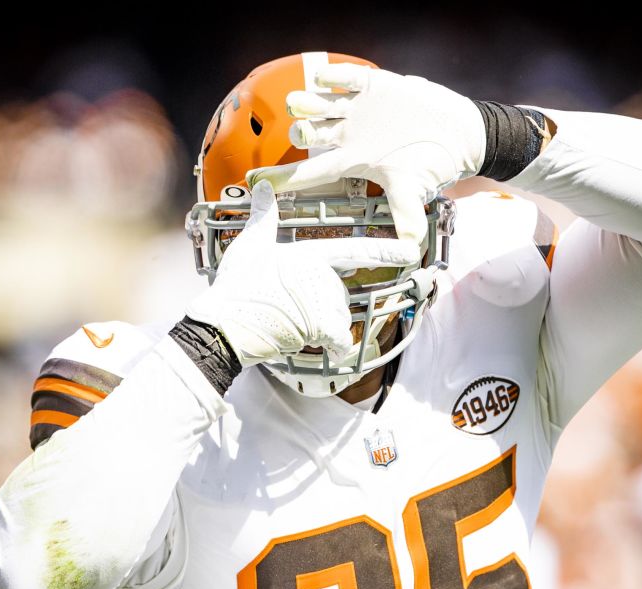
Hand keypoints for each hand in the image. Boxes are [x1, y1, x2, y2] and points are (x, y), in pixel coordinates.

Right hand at [185, 181, 420, 365]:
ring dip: (320, 325)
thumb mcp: (250, 244)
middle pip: (338, 293)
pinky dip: (335, 348)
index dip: (388, 250)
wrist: (226, 323)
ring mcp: (325, 303)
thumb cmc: (238, 284)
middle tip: (286, 307)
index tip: (414, 250)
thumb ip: (263, 216)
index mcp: (311, 254)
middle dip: (319, 304)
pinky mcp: (323, 329)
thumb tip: (261, 186)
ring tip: (288, 322)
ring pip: (338, 317)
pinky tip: (324, 349)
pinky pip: (340, 341)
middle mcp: (324, 277)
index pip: (357, 250)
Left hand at [246, 63, 484, 244]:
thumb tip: (410, 246)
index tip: (253, 181)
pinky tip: (324, 78)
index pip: (309, 173)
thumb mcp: (415, 190)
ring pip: (320, 105)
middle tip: (300, 133)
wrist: (457, 134)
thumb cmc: (432, 164)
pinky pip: (346, 78)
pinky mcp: (373, 86)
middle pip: (310, 135)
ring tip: (297, 105)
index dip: (281, 178)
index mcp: (351, 161)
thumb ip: (408, 214)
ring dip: (306, 104)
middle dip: (301, 133)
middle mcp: (346, 135)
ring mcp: (356, 110)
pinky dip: (334, 77)